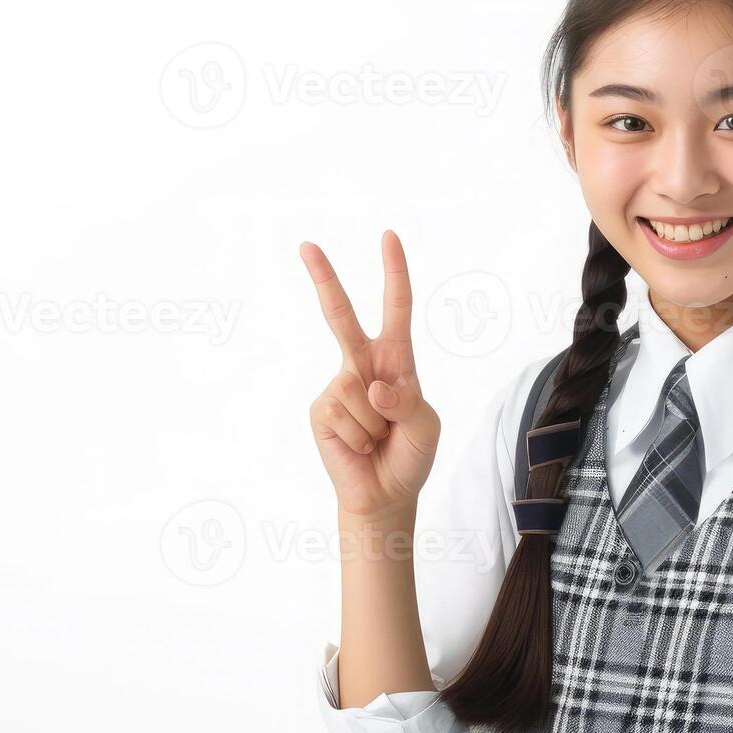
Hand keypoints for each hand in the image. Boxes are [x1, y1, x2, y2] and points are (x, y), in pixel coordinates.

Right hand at [301, 230, 440, 518]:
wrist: (385, 495)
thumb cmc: (409, 455)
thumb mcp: (426, 426)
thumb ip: (409, 401)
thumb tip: (373, 387)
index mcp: (396, 360)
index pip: (396, 309)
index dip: (394, 273)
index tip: (388, 237)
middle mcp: (363, 366)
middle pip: (340, 316)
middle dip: (324, 279)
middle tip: (306, 244)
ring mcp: (338, 387)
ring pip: (357, 390)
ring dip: (376, 423)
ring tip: (378, 438)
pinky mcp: (320, 411)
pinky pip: (342, 414)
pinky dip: (359, 436)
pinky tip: (359, 447)